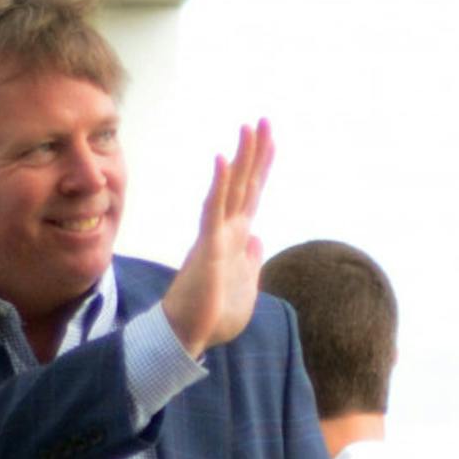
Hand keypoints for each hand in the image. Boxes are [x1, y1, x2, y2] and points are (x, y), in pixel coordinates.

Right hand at [163, 119, 274, 355]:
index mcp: (237, 241)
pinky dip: (219, 184)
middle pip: (244, 185)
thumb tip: (257, 239)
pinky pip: (214, 210)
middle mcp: (226, 232)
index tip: (270, 142)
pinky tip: (223, 159)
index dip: (261, 169)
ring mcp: (216, 236)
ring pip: (230, 189)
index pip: (251, 197)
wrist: (189, 336)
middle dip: (255, 153)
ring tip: (248, 128)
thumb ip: (250, 262)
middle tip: (264, 121)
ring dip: (240, 158)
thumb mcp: (246, 287)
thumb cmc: (212, 316)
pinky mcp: (208, 247)